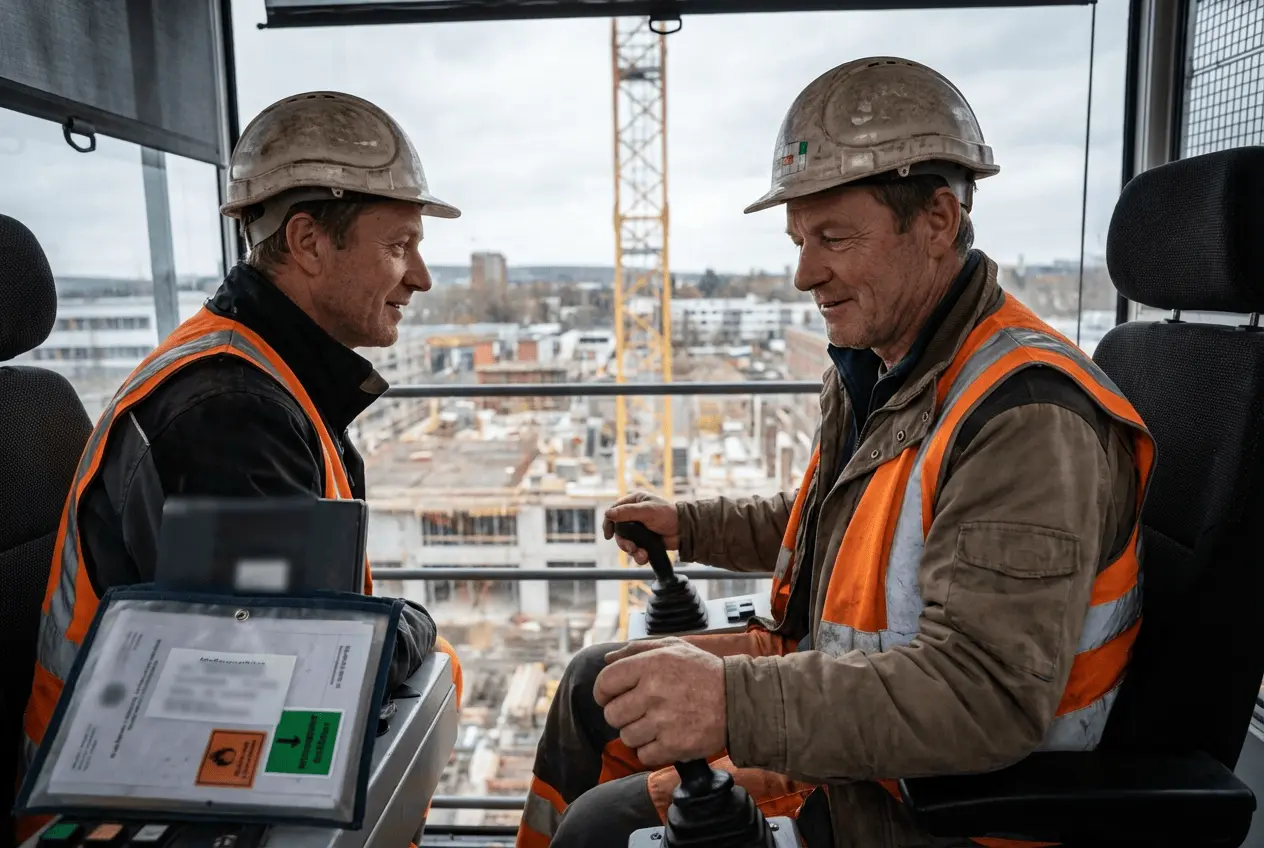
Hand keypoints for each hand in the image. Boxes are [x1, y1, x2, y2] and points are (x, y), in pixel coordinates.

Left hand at [593, 637, 726, 766]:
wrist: (738, 699)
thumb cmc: (703, 672)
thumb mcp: (673, 647)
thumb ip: (637, 649)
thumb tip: (607, 659)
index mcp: (650, 664)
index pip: (605, 682)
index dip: (603, 692)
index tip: (610, 697)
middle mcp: (653, 691)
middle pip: (612, 714)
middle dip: (621, 714)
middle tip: (639, 711)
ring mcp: (663, 720)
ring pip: (626, 737)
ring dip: (638, 733)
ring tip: (656, 724)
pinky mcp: (674, 745)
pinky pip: (643, 755)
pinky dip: (651, 750)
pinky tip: (665, 737)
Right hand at [603, 492, 679, 564]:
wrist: (684, 531)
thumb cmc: (668, 515)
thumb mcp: (647, 511)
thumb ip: (627, 512)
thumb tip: (608, 514)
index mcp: (634, 502)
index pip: (614, 511)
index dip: (609, 523)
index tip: (608, 535)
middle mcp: (634, 515)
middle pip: (618, 530)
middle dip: (623, 542)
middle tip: (631, 548)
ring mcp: (639, 529)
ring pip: (626, 542)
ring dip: (632, 550)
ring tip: (641, 554)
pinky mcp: (644, 540)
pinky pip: (635, 549)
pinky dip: (638, 555)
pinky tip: (644, 557)